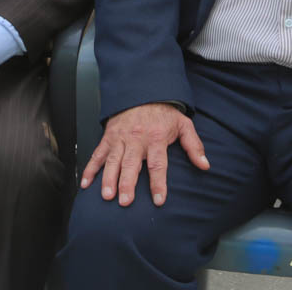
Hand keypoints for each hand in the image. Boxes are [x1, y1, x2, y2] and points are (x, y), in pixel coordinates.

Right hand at [80, 102, 209, 206]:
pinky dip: (90, 169)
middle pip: (131, 164)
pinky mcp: (108, 137)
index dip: (158, 183)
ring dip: (108, 179)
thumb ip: (194, 146)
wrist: (142, 91)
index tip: (159, 200)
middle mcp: (137, 139)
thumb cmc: (163, 112)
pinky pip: (97, 154)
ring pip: (112, 161)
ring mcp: (120, 139)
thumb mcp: (183, 124)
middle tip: (125, 201)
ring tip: (107, 196)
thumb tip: (205, 165)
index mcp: (156, 138)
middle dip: (127, 184)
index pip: (158, 164)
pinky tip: (86, 184)